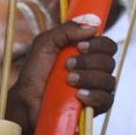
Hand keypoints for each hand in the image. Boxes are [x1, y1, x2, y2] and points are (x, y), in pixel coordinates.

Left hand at [4, 16, 117, 134]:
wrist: (26, 100)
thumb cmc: (35, 72)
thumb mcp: (46, 43)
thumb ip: (67, 30)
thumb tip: (93, 26)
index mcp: (88, 54)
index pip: (108, 46)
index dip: (99, 44)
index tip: (80, 46)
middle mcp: (95, 71)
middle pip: (110, 61)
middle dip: (89, 61)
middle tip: (67, 64)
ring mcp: (96, 90)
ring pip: (109, 80)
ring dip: (89, 77)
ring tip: (68, 80)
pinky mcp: (94, 108)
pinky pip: (107, 100)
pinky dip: (94, 95)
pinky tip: (78, 94)